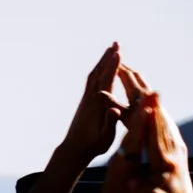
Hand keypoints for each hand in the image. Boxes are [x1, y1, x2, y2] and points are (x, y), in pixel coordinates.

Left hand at [63, 41, 121, 160]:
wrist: (74, 149)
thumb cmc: (92, 145)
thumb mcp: (105, 137)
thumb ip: (110, 122)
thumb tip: (114, 110)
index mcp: (97, 105)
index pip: (106, 82)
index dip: (112, 67)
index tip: (118, 53)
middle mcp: (90, 99)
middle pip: (99, 73)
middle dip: (108, 58)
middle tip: (116, 43)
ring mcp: (86, 99)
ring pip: (94, 75)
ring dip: (102, 62)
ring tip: (111, 50)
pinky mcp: (85, 102)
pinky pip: (92, 82)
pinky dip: (98, 71)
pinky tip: (102, 68)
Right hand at [119, 80, 192, 192]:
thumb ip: (144, 191)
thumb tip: (134, 185)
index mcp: (164, 161)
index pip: (154, 133)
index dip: (148, 113)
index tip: (144, 96)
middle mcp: (173, 150)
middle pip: (159, 117)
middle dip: (145, 95)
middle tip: (134, 74)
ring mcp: (176, 148)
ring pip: (163, 117)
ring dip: (149, 98)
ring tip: (138, 79)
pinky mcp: (175, 149)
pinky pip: (164, 124)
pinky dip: (155, 109)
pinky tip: (150, 101)